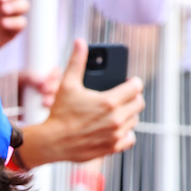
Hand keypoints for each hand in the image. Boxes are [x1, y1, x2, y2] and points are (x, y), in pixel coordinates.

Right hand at [18, 39, 143, 167]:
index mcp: (109, 101)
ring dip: (128, 115)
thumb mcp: (67, 86)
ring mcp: (116, 134)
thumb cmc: (58, 114)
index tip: (127, 83)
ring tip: (115, 113)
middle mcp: (116, 118)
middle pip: (138, 103)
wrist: (51, 142)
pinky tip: (115, 129)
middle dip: (131, 98)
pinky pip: (130, 138)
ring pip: (134, 120)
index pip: (136, 87)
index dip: (133, 82)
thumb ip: (77, 63)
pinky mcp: (112, 147)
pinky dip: (125, 134)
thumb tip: (80, 42)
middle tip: (121, 98)